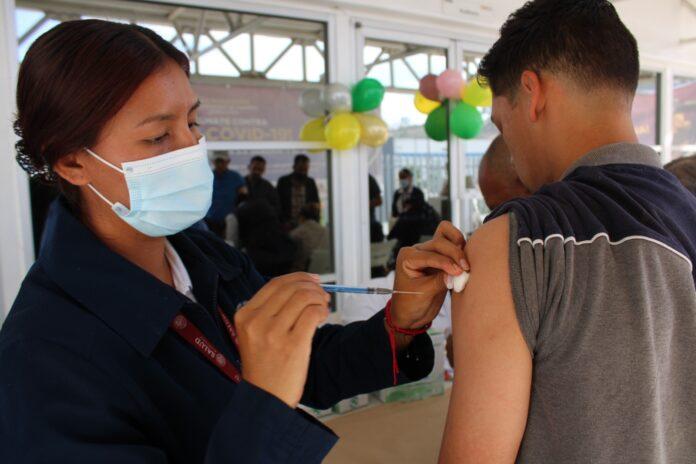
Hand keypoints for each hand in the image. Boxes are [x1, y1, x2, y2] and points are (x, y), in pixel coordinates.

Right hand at [234, 273, 329, 407]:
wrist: (265, 398)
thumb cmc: (264, 367)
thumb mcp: (254, 334)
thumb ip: (270, 311)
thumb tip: (300, 287)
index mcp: (245, 316)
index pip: (274, 284)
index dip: (298, 278)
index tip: (311, 280)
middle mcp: (257, 322)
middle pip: (291, 288)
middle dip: (312, 287)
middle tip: (322, 294)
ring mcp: (274, 333)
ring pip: (304, 297)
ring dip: (319, 298)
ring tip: (323, 307)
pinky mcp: (293, 345)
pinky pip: (312, 313)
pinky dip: (322, 310)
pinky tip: (323, 316)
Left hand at [391, 221, 468, 330]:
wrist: (410, 314)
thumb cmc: (411, 304)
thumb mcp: (424, 293)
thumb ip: (440, 280)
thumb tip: (459, 272)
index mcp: (408, 257)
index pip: (430, 255)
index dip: (446, 262)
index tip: (459, 272)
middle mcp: (417, 250)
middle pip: (439, 242)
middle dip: (454, 254)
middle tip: (465, 269)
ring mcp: (429, 252)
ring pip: (445, 236)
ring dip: (457, 246)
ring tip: (465, 262)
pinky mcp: (440, 256)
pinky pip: (451, 243)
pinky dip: (460, 248)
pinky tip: (465, 261)